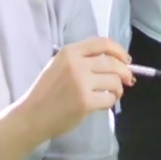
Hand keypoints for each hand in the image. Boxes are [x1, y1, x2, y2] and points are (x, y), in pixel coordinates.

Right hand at [2, 37, 132, 147]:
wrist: (32, 116)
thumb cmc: (46, 91)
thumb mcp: (58, 65)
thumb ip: (81, 59)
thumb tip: (113, 61)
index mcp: (69, 52)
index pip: (102, 43)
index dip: (119, 50)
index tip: (126, 60)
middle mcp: (76, 64)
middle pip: (112, 63)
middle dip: (125, 71)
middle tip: (128, 79)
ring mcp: (81, 83)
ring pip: (114, 81)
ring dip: (119, 88)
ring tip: (115, 93)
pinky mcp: (85, 102)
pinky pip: (109, 98)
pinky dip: (111, 101)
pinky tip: (105, 103)